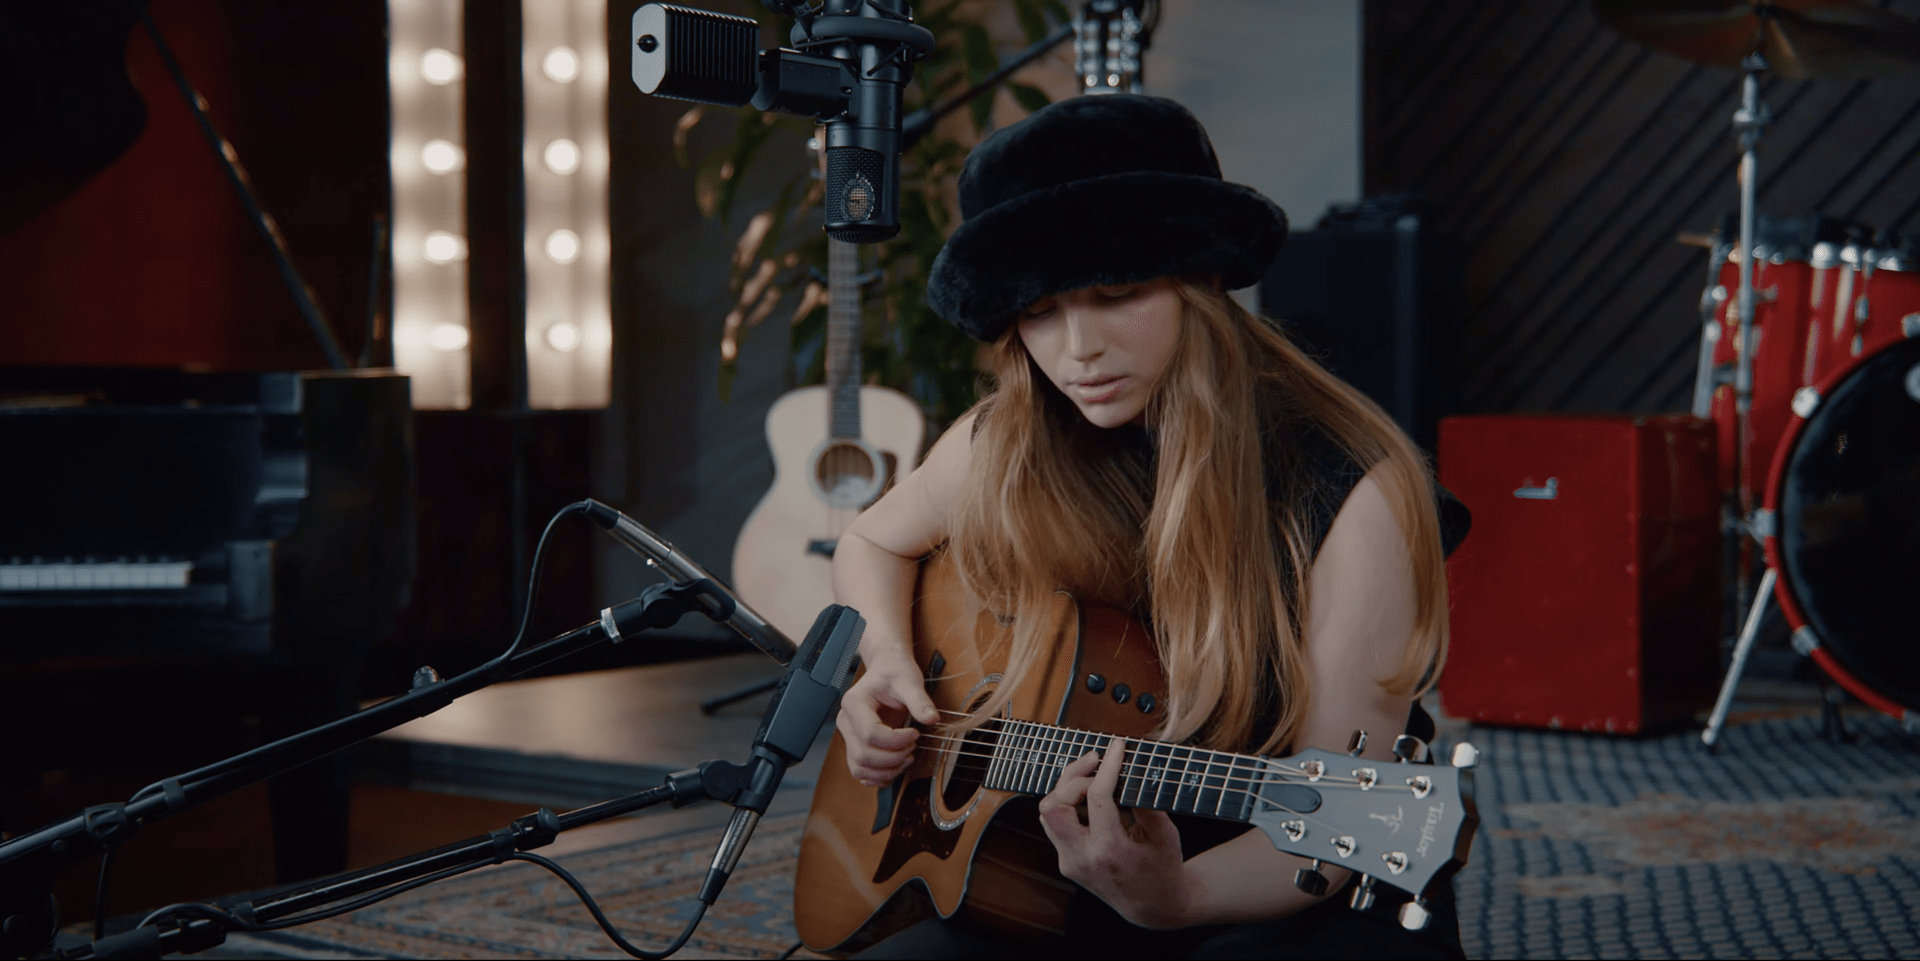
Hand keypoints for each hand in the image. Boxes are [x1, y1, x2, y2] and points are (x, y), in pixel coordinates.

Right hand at [835, 647, 938, 786]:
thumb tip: (931, 719)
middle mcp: (846, 722)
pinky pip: (861, 772)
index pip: (870, 733)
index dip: (896, 740)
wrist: (887, 669)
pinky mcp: (855, 746)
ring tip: (907, 757)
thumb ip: (919, 700)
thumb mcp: (909, 680)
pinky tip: (898, 765)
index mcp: (854, 703)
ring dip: (886, 771)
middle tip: (913, 745)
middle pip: (864, 755)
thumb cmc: (895, 672)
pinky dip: (879, 776)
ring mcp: (849, 736)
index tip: (915, 733)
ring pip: (860, 768)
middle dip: (893, 758)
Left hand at [1036, 736, 1189, 929]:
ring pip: (1047, 813)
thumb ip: (1146, 802)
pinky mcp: (1065, 860)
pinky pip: (1054, 824)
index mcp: (1110, 851)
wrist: (1153, 907)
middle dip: (1072, 775)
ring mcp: (1069, 861)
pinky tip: (1087, 794)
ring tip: (1092, 773)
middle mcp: (1082, 858)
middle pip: (1054, 805)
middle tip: (1096, 760)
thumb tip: (1129, 769)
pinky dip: (1067, 803)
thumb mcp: (1165, 835)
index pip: (1097, 797)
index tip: (1117, 747)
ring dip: (1066, 788)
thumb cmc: (1163, 870)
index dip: (1108, 766)